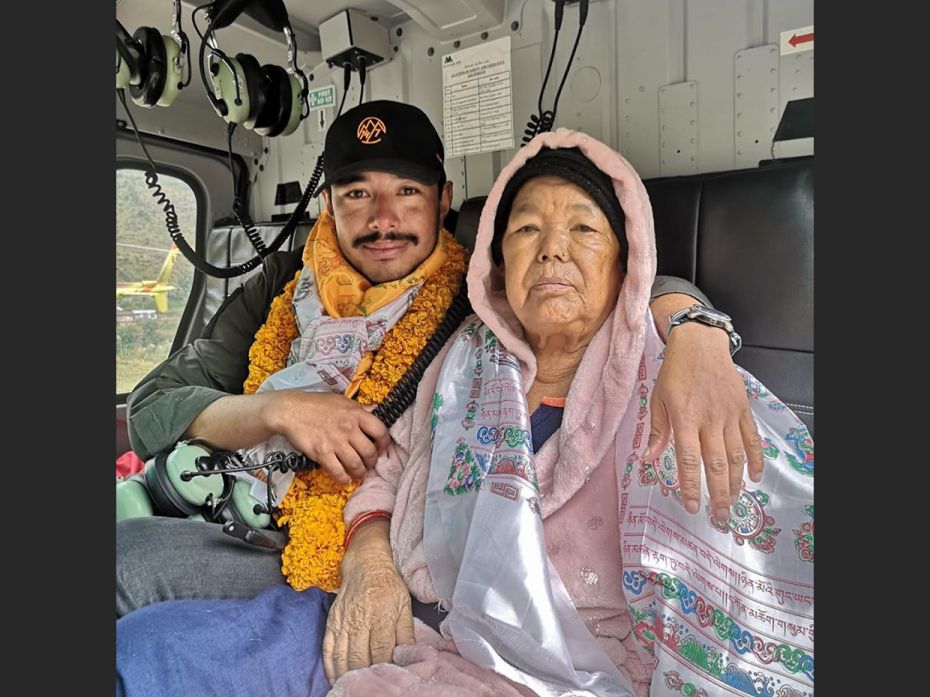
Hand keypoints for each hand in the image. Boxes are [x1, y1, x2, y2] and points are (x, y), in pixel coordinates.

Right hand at [266, 391, 389, 483]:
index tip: (381, 448)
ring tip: (358, 473)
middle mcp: (348, 428)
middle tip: (369, 464)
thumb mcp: (341, 401)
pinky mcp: (322, 453)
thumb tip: (374, 412)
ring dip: (360, 473)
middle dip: (372, 461)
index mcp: (356, 414)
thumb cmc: (316, 404)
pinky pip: (338, 472)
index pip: (380, 431)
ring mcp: (335, 442)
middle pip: (370, 452)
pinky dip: (344, 479)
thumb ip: (358, 409)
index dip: (384, 443)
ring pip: (356, 465)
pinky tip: (345, 479)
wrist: (290, 410)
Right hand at [322, 522, 414, 683]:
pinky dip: (330, 667)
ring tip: (352, 687)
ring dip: (346, 675)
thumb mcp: (405, 605)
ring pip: (342, 656)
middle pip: (359, 657)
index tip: (388, 680)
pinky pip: (327, 649)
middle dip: (364, 676)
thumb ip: (406, 633)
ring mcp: (342, 621)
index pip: (381, 650)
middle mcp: (360, 619)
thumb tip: (409, 657)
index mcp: (382, 614)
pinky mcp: (331, 622)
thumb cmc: (388, 585)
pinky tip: (336, 679)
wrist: (365, 563)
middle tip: (370, 687)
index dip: (383, 669)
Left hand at [644, 322, 763, 521]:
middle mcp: (709, 420)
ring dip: (736, 483)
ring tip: (733, 503)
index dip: (691, 486)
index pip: (689, 460)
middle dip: (718, 494)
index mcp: (684, 418)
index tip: (691, 506)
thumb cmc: (675, 372)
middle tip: (719, 517)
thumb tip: (648, 460)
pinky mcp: (743, 409)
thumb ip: (657, 431)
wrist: (700, 344)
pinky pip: (752, 439)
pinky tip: (754, 477)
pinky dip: (756, 460)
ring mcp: (729, 415)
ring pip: (736, 456)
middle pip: (716, 464)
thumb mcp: (657, 399)